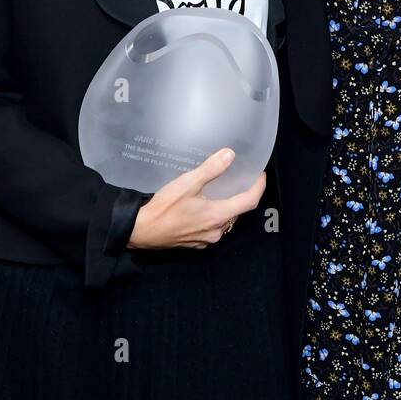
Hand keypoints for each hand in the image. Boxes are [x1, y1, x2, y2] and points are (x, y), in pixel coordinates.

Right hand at [129, 148, 265, 250]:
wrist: (140, 231)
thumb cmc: (163, 208)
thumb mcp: (187, 183)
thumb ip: (211, 169)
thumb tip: (230, 155)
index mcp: (218, 216)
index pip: (249, 201)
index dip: (258, 187)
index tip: (260, 175)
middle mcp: (216, 231)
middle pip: (238, 212)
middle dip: (241, 196)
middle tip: (239, 180)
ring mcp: (206, 240)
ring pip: (225, 221)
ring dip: (226, 207)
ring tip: (220, 191)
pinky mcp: (196, 244)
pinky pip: (212, 229)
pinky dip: (213, 216)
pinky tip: (203, 207)